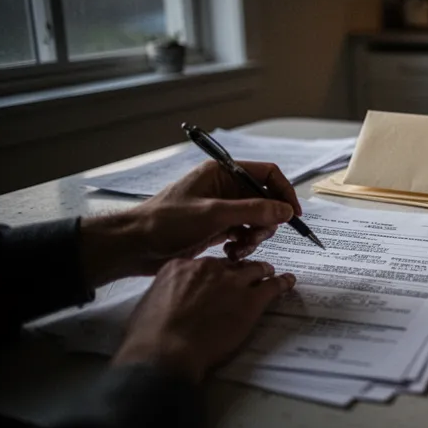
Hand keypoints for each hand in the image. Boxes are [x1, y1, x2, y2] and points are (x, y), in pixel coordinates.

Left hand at [80, 161, 301, 285]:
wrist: (135, 246)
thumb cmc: (167, 222)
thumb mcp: (214, 214)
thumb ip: (253, 210)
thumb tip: (286, 210)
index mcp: (222, 173)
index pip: (267, 174)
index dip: (283, 192)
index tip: (293, 215)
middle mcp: (225, 188)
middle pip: (265, 200)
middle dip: (266, 221)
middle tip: (257, 236)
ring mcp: (221, 209)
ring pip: (256, 220)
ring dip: (254, 237)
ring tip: (238, 249)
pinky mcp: (216, 228)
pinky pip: (243, 234)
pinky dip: (242, 245)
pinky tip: (229, 254)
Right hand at [113, 257, 294, 382]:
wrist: (165, 352)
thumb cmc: (148, 336)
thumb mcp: (149, 303)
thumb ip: (165, 294)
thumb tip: (169, 301)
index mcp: (181, 267)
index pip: (204, 265)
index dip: (212, 274)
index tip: (215, 280)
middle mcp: (208, 268)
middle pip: (230, 265)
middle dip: (238, 272)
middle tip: (245, 279)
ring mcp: (232, 282)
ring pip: (254, 270)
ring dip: (262, 272)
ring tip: (270, 274)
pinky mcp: (250, 300)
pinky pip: (272, 286)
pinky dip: (282, 284)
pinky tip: (288, 282)